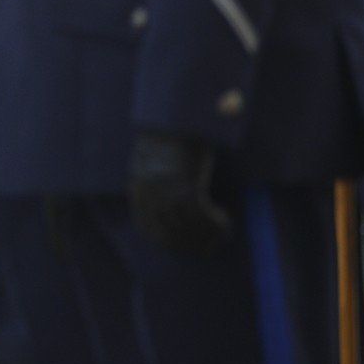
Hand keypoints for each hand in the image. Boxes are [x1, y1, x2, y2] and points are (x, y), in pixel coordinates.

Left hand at [129, 131, 231, 255]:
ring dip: (209, 235)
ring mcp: (166, 189)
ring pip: (188, 227)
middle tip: (211, 247)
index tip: (186, 247)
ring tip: (223, 231)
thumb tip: (175, 217)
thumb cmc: (172, 138)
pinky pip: (202, 215)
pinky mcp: (185, 184)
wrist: (178, 116)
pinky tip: (226, 219)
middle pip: (169, 233)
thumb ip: (158, 189)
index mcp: (137, 188)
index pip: (147, 228)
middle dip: (193, 244)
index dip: (169, 242)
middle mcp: (148, 192)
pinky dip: (216, 223)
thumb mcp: (156, 164)